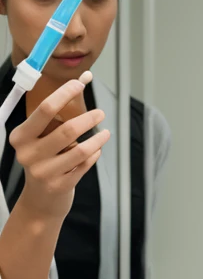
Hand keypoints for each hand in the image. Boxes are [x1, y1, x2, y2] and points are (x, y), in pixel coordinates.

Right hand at [9, 75, 110, 220]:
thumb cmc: (44, 159)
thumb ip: (59, 110)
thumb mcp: (42, 137)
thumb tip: (84, 78)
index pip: (45, 109)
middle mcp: (28, 154)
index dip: (65, 93)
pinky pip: (84, 165)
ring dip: (97, 139)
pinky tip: (96, 150)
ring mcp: (44, 172)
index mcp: (21, 136)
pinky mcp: (60, 186)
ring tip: (105, 133)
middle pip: (66, 130)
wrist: (40, 200)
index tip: (81, 83)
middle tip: (101, 113)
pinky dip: (93, 155)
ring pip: (80, 150)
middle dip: (88, 119)